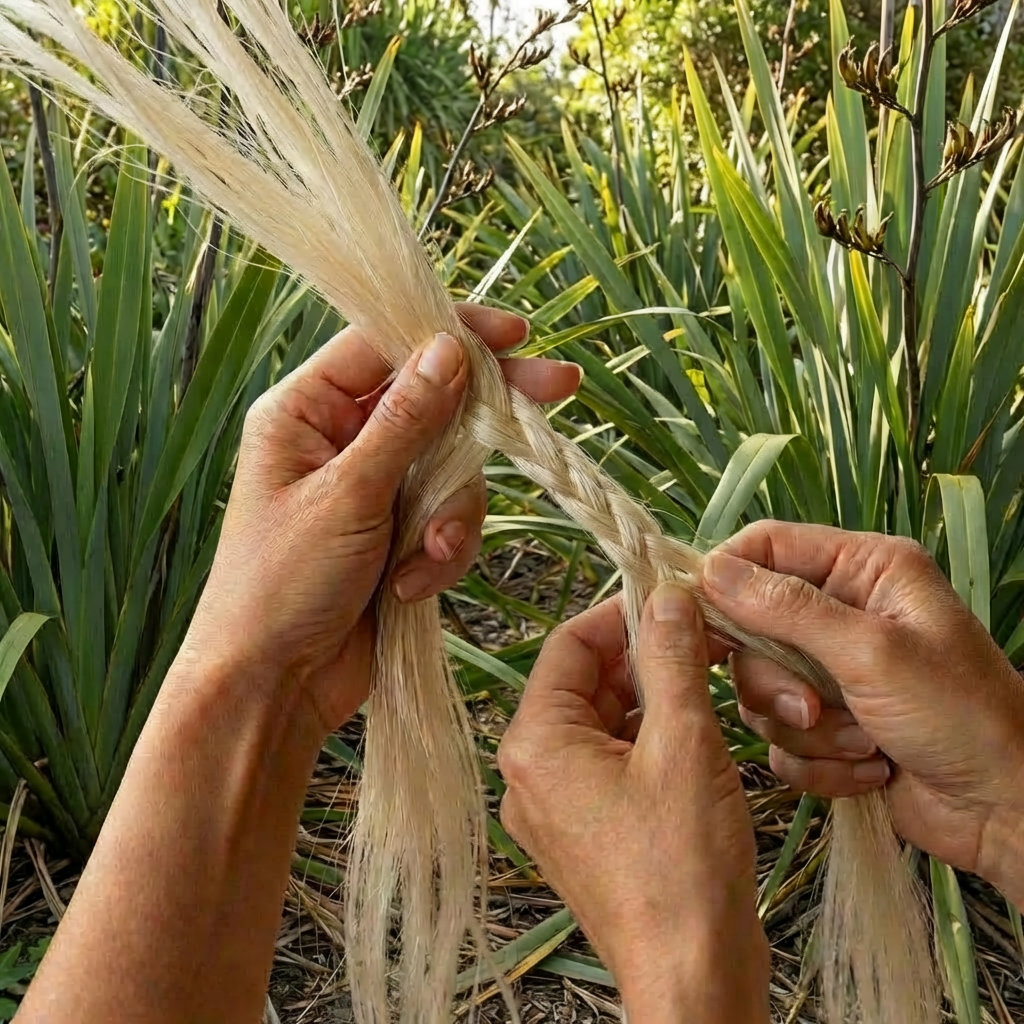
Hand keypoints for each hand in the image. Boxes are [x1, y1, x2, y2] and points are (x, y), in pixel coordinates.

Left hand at [177, 305, 579, 733]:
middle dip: (483, 417)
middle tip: (557, 387)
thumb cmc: (280, 586)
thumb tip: (448, 349)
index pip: (385, 345)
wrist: (273, 686)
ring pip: (452, 468)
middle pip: (434, 402)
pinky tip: (412, 586)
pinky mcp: (398, 534)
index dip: (451, 334)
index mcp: (305, 412)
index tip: (516, 335)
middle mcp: (341, 441)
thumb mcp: (346, 496)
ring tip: (428, 558)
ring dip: (452, 515)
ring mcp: (375, 489)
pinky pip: (449, 520)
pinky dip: (442, 554)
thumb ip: (404, 422)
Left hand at [497, 586, 769, 1023]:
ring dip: (653, 694)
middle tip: (705, 637)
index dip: (622, 613)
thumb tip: (668, 597)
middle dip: (644, 655)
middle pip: (585, 681)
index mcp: (535, 742)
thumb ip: (672, 661)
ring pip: (603, 719)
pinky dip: (650, 736)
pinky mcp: (588, 830)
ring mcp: (557, 805)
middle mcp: (533, 770)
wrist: (692, 978)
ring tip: (711, 678)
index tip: (673, 599)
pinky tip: (698, 729)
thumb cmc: (681, 867)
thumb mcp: (683, 745)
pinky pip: (612, 759)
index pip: (568, 644)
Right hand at [701, 521, 1023, 903]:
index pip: (766, 548)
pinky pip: (780, 738)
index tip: (699, 621)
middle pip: (750, 628)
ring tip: (862, 742)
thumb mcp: (872, 651)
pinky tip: (869, 767)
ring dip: (806, 729)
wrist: (1007, 810)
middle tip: (811, 708)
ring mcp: (831, 672)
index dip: (726, 578)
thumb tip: (710, 570)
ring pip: (760, 690)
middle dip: (777, 681)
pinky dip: (818, 762)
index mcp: (862, 569)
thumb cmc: (959, 715)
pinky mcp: (826, 726)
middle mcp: (840, 613)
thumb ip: (787, 609)